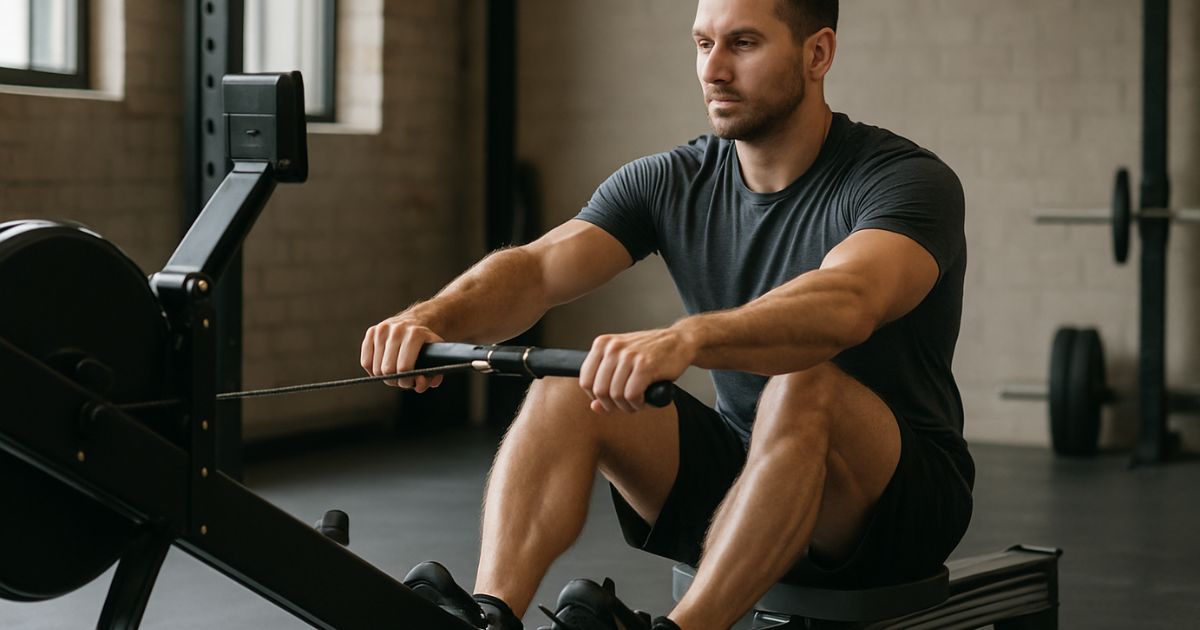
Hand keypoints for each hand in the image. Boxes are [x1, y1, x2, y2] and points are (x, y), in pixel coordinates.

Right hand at [360, 315, 444, 390]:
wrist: (415, 322)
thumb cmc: (425, 344)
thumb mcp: (435, 358)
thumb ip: (432, 375)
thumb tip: (419, 384)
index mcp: (416, 334)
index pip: (404, 368)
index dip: (407, 381)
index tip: (411, 382)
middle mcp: (397, 330)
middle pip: (388, 370)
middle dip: (396, 381)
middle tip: (402, 380)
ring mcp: (382, 329)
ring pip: (376, 368)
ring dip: (385, 377)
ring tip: (395, 373)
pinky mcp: (371, 332)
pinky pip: (366, 362)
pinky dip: (373, 370)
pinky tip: (383, 367)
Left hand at [579, 328, 693, 413]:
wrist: (679, 341)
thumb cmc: (650, 353)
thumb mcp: (623, 364)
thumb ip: (606, 384)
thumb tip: (594, 408)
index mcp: (602, 344)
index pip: (585, 379)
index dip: (595, 397)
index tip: (607, 400)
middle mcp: (613, 348)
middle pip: (599, 390)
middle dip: (611, 405)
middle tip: (624, 405)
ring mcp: (629, 356)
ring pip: (615, 395)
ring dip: (627, 406)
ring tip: (636, 402)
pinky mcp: (645, 365)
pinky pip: (631, 395)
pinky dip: (638, 404)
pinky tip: (644, 399)